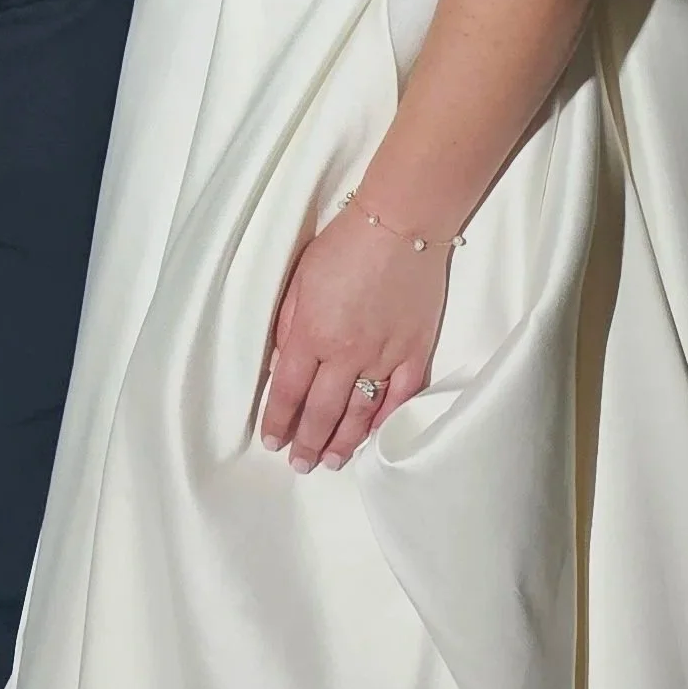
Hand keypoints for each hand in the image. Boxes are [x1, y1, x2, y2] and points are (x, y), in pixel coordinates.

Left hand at [261, 200, 447, 473]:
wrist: (401, 223)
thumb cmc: (344, 244)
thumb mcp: (299, 281)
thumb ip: (289, 327)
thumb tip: (280, 365)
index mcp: (311, 333)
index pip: (287, 391)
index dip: (278, 421)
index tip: (272, 441)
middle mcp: (346, 352)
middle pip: (322, 410)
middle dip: (307, 442)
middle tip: (299, 464)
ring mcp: (384, 354)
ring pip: (361, 412)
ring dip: (343, 441)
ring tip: (331, 462)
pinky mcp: (415, 350)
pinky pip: (400, 397)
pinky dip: (385, 420)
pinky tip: (374, 436)